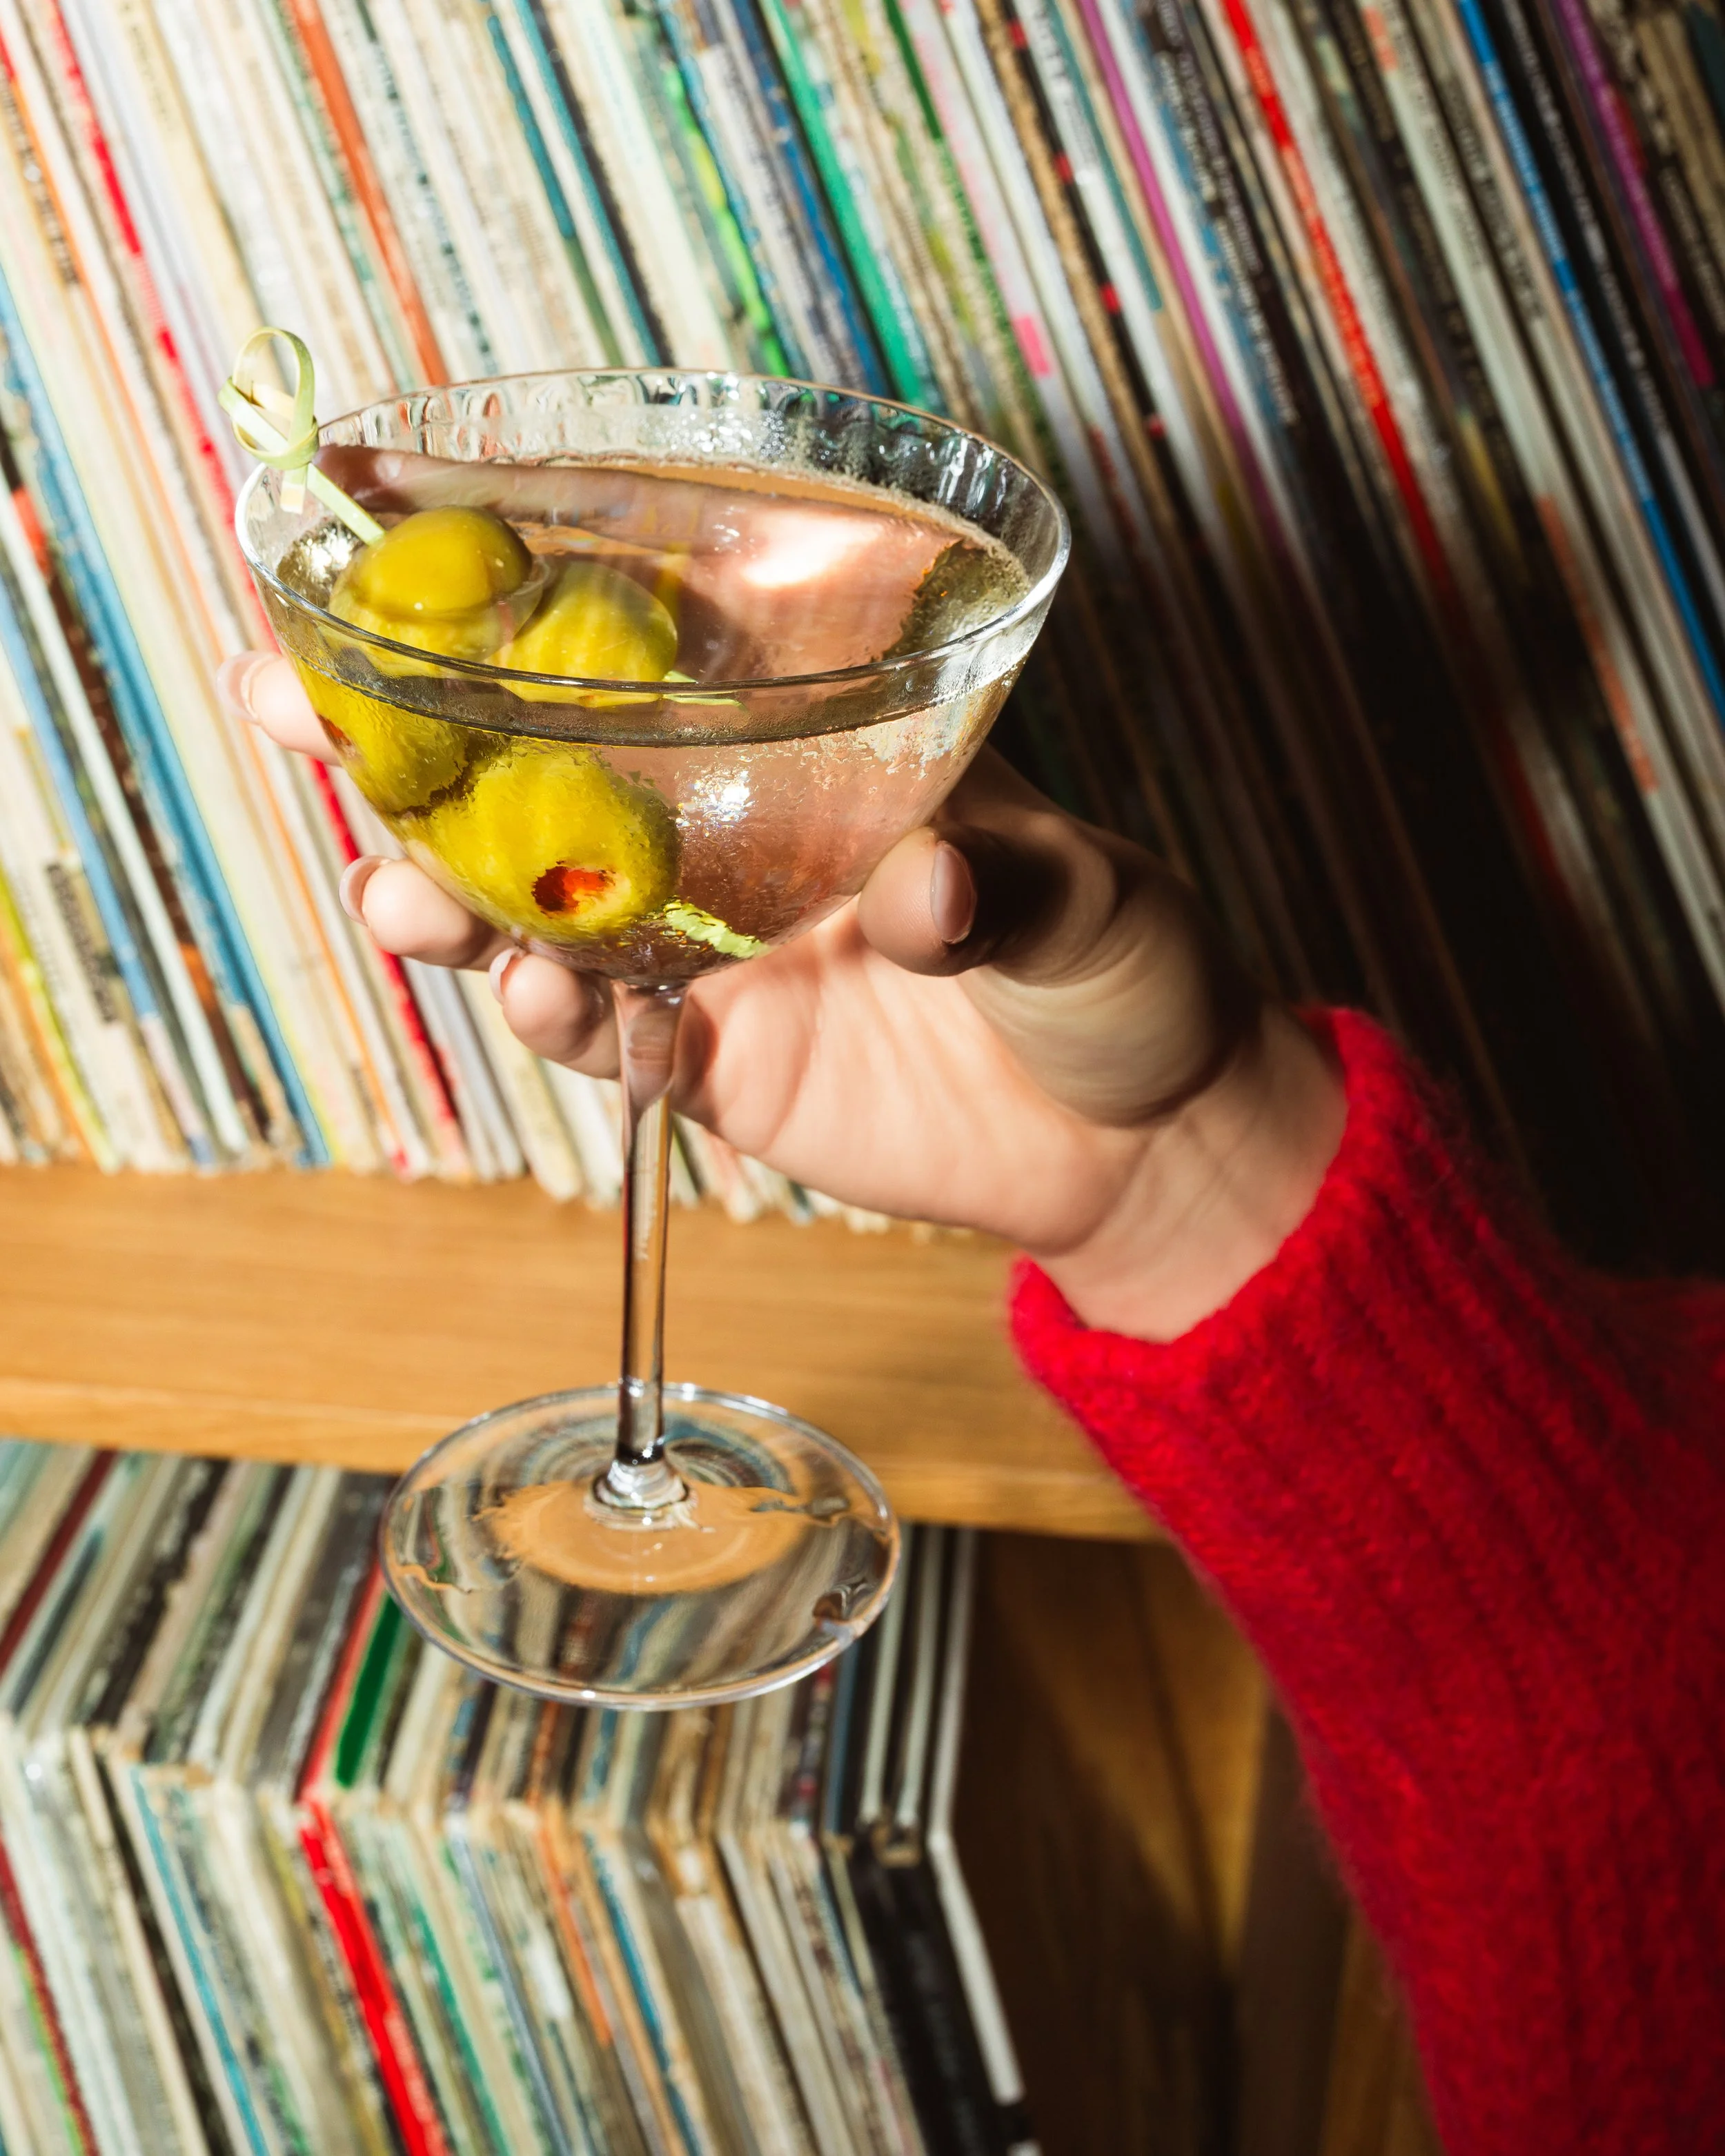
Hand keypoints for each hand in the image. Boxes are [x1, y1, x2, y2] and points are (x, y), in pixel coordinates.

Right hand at [222, 650, 1344, 1339]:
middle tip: (288, 703)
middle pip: (539, 778)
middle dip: (405, 743)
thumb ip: (1005, 880)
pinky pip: (610, 1041)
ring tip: (400, 892)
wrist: (1146, 1139)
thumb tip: (921, 888)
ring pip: (538, 913)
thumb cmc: (1128, 965)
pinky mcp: (722, 1067)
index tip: (378, 557)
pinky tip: (530, 992)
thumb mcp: (1092, 892)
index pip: (643, 653)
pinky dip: (557, 1017)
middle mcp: (734, 838)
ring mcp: (715, 956)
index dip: (512, 609)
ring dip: (449, 898)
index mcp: (810, 744)